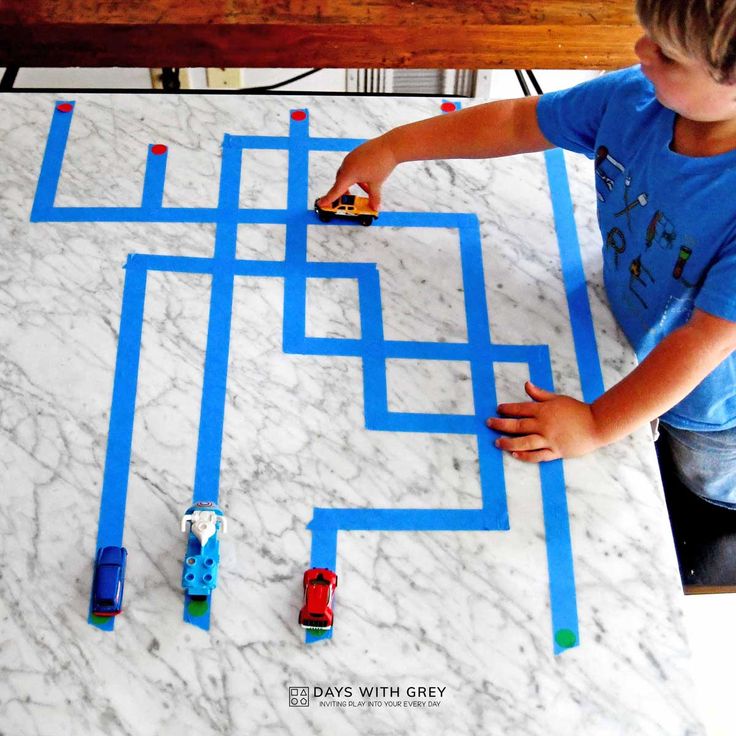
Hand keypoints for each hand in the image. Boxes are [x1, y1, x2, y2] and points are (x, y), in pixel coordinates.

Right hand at [317, 135, 397, 210]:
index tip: (321, 204)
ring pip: (347, 173)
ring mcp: (351, 158)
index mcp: (348, 174)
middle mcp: (347, 165)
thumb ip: (374, 198)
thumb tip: (375, 207)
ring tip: (365, 189)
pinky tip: (367, 178)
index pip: (336, 190)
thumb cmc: (382, 164)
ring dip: (352, 183)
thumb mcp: (377, 184)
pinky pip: (352, 166)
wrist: (391, 146)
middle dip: (342, 192)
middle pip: (340, 182)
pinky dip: (356, 175)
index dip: (328, 199)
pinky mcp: (356, 153)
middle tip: (347, 200)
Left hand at [485, 381, 603, 461]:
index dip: (508, 409)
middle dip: (501, 424)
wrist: (597, 424)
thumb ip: (540, 394)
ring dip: (508, 442)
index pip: (520, 409)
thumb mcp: (558, 399)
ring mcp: (549, 439)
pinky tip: (514, 454)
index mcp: (544, 410)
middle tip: (489, 423)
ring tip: (497, 442)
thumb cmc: (577, 410)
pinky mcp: (556, 451)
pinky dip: (525, 455)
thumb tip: (526, 385)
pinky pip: (537, 455)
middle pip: (518, 425)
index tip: (498, 409)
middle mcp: (544, 425)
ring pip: (524, 442)